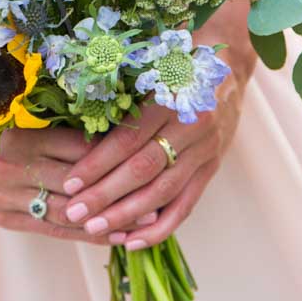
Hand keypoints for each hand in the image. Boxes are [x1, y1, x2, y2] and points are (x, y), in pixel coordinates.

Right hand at [0, 126, 150, 245]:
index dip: (118, 159)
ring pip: (68, 213)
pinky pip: (52, 228)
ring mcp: (4, 196)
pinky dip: (85, 234)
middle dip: (120, 194)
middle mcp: (10, 167)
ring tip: (145, 222)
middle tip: (159, 198)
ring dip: (109, 220)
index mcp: (22, 135)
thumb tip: (119, 140)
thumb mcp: (26, 118)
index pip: (81, 151)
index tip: (150, 162)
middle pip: (78, 185)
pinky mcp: (3, 218)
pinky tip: (113, 236)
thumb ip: (64, 131)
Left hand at [62, 12, 256, 249]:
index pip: (129, 139)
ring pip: (164, 192)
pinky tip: (133, 241)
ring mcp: (205, 150)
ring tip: (96, 229)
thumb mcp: (152, 66)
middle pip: (144, 169)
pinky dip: (160, 226)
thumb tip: (78, 126)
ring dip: (128, 215)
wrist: (230, 60)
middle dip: (106, 195)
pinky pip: (186, 204)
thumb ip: (124, 95)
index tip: (71, 183)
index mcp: (171, 97)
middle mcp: (192, 126)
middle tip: (74, 212)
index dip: (98, 164)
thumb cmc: (178, 59)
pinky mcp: (212, 167)